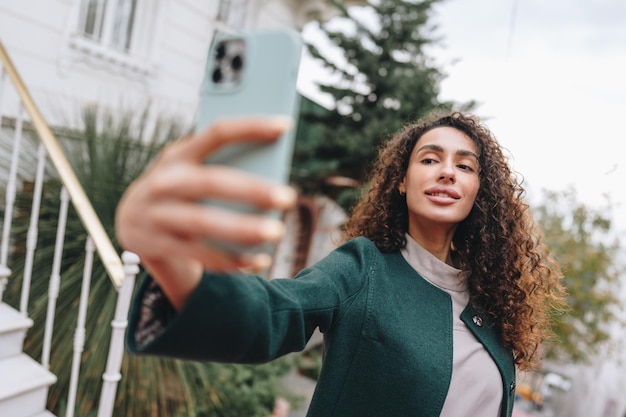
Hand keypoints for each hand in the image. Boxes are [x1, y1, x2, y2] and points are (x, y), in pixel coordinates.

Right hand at [115, 117, 296, 308]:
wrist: (131, 221)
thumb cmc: (178, 188)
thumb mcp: (189, 168)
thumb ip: (221, 164)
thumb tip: (272, 168)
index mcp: (178, 155)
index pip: (216, 133)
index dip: (250, 127)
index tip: (285, 125)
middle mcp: (164, 182)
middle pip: (211, 182)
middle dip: (251, 189)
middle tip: (288, 197)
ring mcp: (157, 215)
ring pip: (203, 222)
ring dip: (242, 229)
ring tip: (277, 232)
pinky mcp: (158, 246)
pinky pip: (200, 255)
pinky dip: (232, 260)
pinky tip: (259, 260)